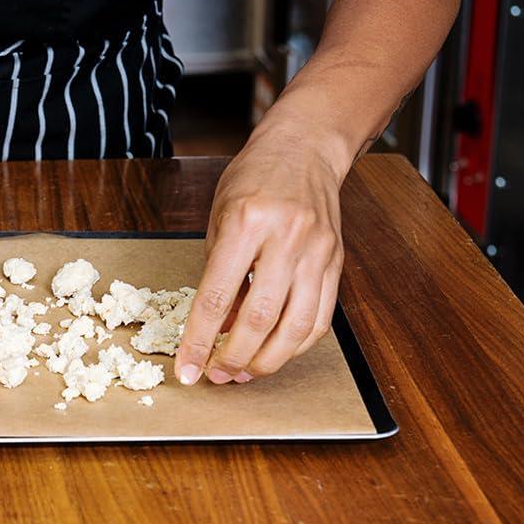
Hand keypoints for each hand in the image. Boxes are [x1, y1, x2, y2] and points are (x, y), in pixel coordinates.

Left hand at [174, 124, 348, 384]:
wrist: (305, 147)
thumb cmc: (253, 179)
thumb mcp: (219, 218)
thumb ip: (217, 273)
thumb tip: (216, 329)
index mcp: (246, 223)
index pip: (216, 296)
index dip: (199, 340)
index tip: (186, 369)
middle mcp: (285, 238)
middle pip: (259, 318)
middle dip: (234, 357)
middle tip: (216, 376)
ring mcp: (317, 252)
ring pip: (295, 327)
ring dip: (267, 360)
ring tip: (244, 373)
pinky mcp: (336, 262)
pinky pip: (321, 318)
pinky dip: (297, 345)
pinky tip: (276, 353)